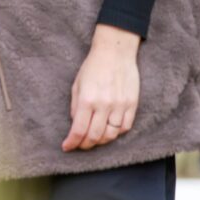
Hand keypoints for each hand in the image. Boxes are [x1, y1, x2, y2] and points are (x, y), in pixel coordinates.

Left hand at [62, 24, 140, 151]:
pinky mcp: (132, 104)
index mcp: (87, 99)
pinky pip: (125, 127)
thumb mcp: (77, 84)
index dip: (72, 142)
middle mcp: (104, 105)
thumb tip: (76, 125)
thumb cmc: (93, 67)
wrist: (115, 52)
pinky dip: (116, 133)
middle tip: (80, 145)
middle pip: (95, 136)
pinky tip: (109, 130)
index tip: (67, 147)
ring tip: (94, 138)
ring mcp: (120, 106)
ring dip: (101, 141)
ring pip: (111, 135)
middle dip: (85, 145)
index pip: (79, 130)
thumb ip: (76, 106)